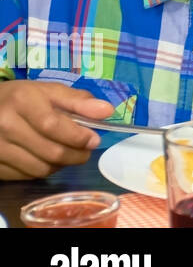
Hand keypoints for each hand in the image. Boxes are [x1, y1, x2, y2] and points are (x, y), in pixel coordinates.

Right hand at [0, 80, 114, 179]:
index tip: (94, 140)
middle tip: (86, 151)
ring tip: (68, 153)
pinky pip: (27, 176)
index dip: (78, 137)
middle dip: (76, 154)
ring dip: (61, 165)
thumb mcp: (49, 91)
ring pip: (41, 168)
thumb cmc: (22, 98)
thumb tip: (107, 111)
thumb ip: (78, 101)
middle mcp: (6, 125)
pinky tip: (47, 158)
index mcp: (22, 101)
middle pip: (50, 152)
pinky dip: (43, 170)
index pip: (54, 126)